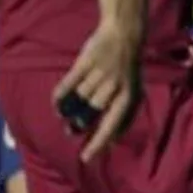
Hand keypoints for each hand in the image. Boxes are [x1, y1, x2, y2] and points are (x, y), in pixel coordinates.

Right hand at [54, 22, 141, 161]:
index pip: (113, 123)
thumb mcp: (134, 90)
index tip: (85, 158)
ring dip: (71, 106)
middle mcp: (115, 85)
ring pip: (78, 99)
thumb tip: (114, 141)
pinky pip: (67, 85)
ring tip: (70, 108)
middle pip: (90, 112)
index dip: (99, 142)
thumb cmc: (127, 69)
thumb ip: (125, 114)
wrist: (124, 34)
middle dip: (78, 124)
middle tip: (72, 130)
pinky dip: (59, 96)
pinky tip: (58, 101)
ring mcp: (100, 72)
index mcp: (129, 94)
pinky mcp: (86, 62)